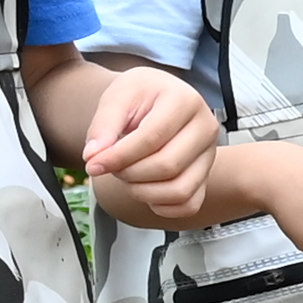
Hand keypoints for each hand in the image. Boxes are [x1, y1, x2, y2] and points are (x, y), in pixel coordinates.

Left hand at [70, 64, 220, 228]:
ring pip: (180, 190)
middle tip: (112, 166)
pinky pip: (188, 205)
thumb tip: (94, 156)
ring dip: (143, 192)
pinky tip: (144, 188)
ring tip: (128, 176)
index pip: (152, 138)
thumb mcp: (117, 97)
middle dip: (130, 173)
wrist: (155, 100)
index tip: (93, 164)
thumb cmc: (140, 96)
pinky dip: (161, 206)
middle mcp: (205, 128)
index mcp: (185, 101)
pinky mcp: (206, 177)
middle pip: (168, 166)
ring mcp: (209, 155)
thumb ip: (103, 126)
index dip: (119, 156)